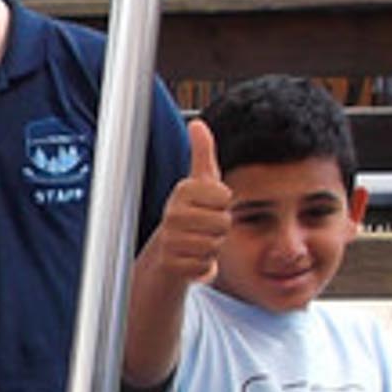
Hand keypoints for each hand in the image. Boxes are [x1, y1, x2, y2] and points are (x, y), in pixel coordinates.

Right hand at [135, 119, 228, 286]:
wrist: (166, 251)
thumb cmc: (189, 213)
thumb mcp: (199, 182)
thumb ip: (202, 152)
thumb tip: (197, 123)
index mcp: (183, 190)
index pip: (226, 198)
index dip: (223, 205)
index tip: (209, 206)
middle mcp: (173, 213)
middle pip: (224, 223)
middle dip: (220, 229)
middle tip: (205, 227)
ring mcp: (170, 239)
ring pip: (215, 246)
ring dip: (212, 248)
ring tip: (199, 242)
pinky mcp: (171, 263)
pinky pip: (205, 267)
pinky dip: (204, 267)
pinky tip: (193, 259)